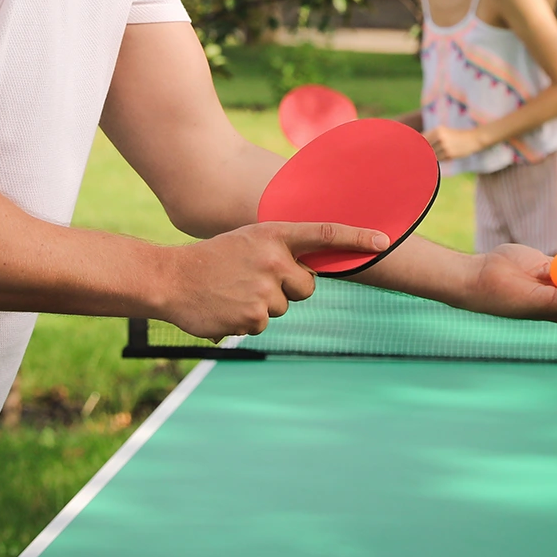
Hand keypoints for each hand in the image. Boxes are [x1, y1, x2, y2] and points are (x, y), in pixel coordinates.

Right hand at [158, 222, 388, 337]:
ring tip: (233, 290)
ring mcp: (264, 289)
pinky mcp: (253, 317)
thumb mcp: (249, 241)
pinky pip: (264, 323)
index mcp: (273, 234)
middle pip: (307, 285)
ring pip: (284, 306)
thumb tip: (313, 270)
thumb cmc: (213, 259)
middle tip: (254, 278)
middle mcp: (273, 259)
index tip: (386, 241)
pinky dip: (247, 319)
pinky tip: (226, 306)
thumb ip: (281, 250)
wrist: (170, 279)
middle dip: (289, 286)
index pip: (325, 233)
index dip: (358, 238)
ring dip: (263, 304)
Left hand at [423, 126, 489, 160]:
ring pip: (432, 155)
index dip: (418, 145)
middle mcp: (440, 137)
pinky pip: (439, 159)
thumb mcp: (444, 132)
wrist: (473, 139)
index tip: (417, 149)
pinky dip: (439, 159)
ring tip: (438, 155)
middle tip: (423, 155)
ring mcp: (445, 146)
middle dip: (424, 152)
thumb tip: (419, 144)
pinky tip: (444, 156)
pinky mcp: (449, 154)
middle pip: (426, 148)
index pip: (422, 138)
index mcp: (438, 130)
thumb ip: (432, 136)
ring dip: (432, 157)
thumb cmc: (456, 136)